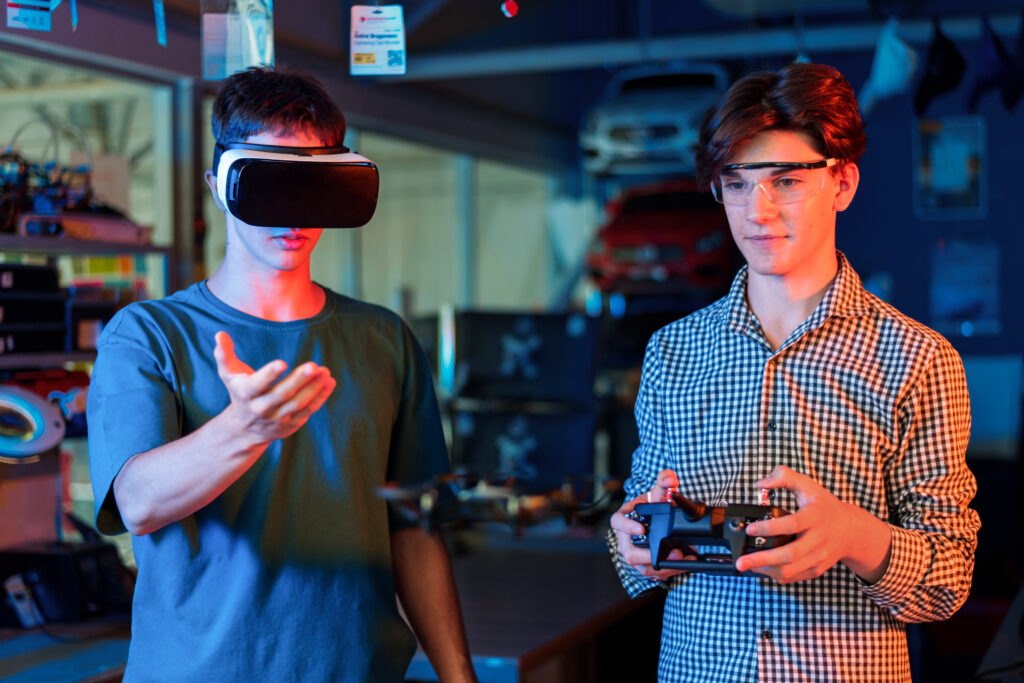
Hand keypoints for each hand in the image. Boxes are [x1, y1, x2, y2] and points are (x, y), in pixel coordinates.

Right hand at [213, 331, 335, 445]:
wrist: (244, 430)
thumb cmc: (239, 394)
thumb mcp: (228, 375)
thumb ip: (224, 354)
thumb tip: (220, 334)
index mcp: (246, 394)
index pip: (257, 384)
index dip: (269, 374)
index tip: (282, 363)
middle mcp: (262, 408)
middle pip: (282, 395)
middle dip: (298, 380)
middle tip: (313, 366)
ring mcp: (278, 418)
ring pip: (298, 403)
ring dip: (313, 388)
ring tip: (325, 371)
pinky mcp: (292, 423)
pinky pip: (309, 410)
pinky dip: (321, 396)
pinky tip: (329, 381)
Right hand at [610, 469, 692, 580]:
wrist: (654, 518)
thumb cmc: (651, 506)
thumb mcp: (658, 492)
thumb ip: (664, 482)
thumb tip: (670, 478)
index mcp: (623, 518)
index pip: (617, 522)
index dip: (627, 527)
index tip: (641, 529)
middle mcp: (625, 539)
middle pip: (629, 553)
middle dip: (649, 555)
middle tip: (671, 552)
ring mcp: (633, 553)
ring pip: (642, 566)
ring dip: (663, 566)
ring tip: (683, 559)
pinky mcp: (644, 564)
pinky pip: (653, 572)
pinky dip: (669, 570)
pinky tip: (684, 564)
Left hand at [735, 465, 891, 583]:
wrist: (850, 531)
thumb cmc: (824, 506)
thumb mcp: (807, 485)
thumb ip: (784, 477)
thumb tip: (761, 484)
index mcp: (815, 517)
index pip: (792, 524)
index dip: (769, 528)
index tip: (750, 529)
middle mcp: (818, 539)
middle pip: (790, 554)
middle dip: (762, 559)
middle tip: (741, 561)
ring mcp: (818, 557)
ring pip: (790, 570)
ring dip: (766, 570)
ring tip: (747, 565)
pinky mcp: (816, 569)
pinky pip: (794, 577)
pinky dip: (776, 575)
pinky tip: (762, 569)